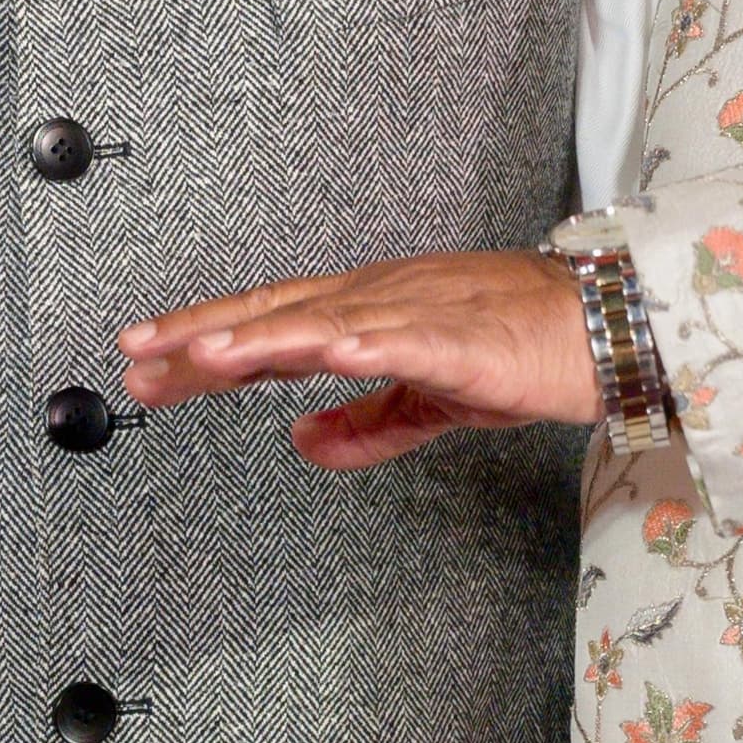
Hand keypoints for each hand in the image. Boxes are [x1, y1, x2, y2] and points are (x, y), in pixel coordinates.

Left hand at [118, 249, 597, 466]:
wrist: (604, 326)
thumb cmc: (521, 348)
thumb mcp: (427, 399)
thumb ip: (365, 425)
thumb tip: (303, 443)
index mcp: (365, 310)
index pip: (267, 322)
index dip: (202, 340)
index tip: (144, 362)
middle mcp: (379, 298)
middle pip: (275, 314)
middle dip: (202, 336)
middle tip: (138, 356)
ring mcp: (417, 312)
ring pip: (324, 320)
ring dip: (262, 337)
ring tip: (205, 354)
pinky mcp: (464, 339)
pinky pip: (407, 341)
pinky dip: (364, 343)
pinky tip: (325, 350)